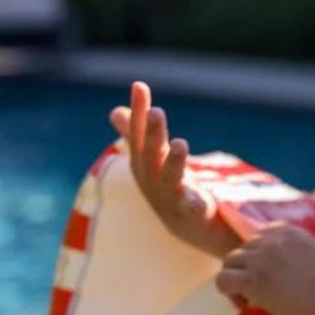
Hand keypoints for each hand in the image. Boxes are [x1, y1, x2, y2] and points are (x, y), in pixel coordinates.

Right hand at [108, 81, 239, 258]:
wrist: (188, 228)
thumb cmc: (169, 186)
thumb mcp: (153, 159)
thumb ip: (136, 135)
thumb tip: (115, 111)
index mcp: (144, 163)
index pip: (139, 133)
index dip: (138, 111)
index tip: (140, 86)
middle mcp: (153, 179)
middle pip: (151, 153)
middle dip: (152, 133)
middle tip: (155, 112)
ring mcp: (171, 198)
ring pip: (170, 179)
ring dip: (174, 162)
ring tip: (180, 143)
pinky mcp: (193, 213)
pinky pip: (191, 209)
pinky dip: (193, 203)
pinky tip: (198, 197)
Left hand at [215, 222, 314, 314]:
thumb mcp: (312, 253)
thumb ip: (290, 250)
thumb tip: (269, 266)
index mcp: (286, 230)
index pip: (257, 237)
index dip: (260, 259)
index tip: (272, 277)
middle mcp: (270, 239)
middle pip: (242, 250)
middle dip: (248, 271)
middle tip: (263, 292)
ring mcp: (260, 258)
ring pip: (229, 263)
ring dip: (237, 280)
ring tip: (253, 299)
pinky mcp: (253, 279)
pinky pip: (222, 280)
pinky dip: (229, 293)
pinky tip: (247, 303)